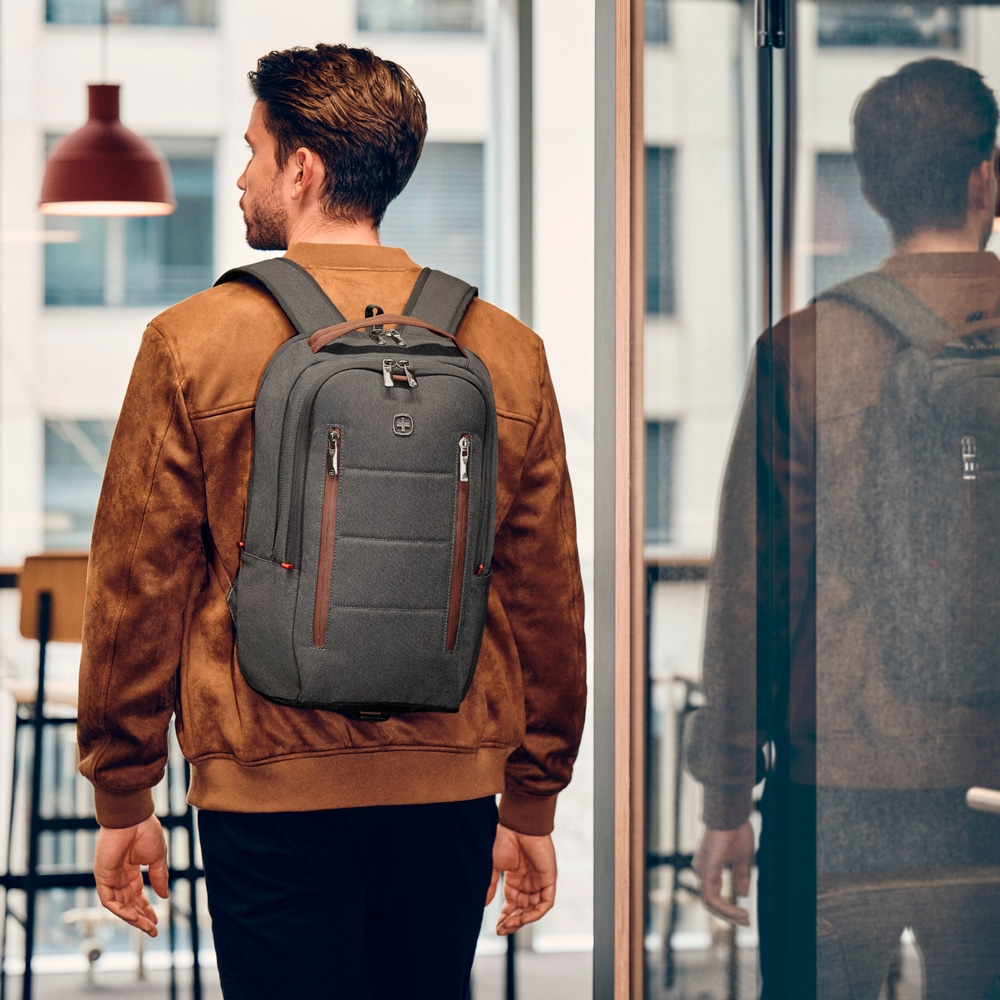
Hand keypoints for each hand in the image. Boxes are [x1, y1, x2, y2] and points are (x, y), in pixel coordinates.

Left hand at [94, 815, 169, 936]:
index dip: (147, 907)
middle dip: (141, 917)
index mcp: (132, 868)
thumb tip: (164, 896)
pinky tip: (134, 917)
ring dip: (133, 918)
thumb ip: (160, 877)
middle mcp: (120, 875)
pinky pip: (109, 901)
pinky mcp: (102, 877)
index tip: (157, 919)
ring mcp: (110, 877)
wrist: (133, 818)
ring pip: (119, 905)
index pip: (137, 894)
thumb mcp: (158, 857)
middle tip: (153, 929)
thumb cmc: (146, 831)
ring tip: (147, 927)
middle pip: (128, 903)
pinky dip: (121, 910)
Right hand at [486, 824, 556, 934]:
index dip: (505, 918)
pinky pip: (546, 903)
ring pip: (534, 910)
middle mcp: (528, 882)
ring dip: (522, 920)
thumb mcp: (493, 865)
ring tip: (508, 924)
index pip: (512, 905)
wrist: (517, 824)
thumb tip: (484, 905)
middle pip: (523, 910)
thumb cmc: (503, 839)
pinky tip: (522, 916)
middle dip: (512, 922)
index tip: (496, 928)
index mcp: (515, 879)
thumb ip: (491, 885)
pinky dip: (535, 913)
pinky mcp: (549, 879)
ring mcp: (539, 881)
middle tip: (501, 930)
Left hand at [692, 821, 753, 926]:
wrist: (731, 814)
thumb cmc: (736, 830)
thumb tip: (742, 894)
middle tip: (747, 922)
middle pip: (710, 902)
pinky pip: (711, 897)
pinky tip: (740, 912)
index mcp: (707, 866)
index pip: (713, 895)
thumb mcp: (742, 858)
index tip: (746, 916)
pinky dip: (725, 908)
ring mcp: (701, 870)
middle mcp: (700, 869)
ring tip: (745, 920)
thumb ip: (740, 876)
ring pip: (710, 902)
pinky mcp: (706, 870)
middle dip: (728, 915)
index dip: (728, 909)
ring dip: (728, 915)